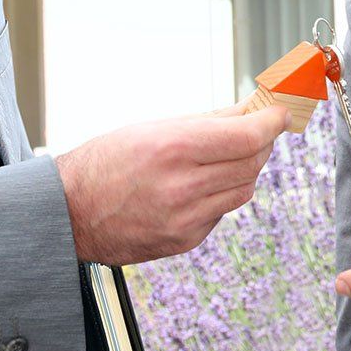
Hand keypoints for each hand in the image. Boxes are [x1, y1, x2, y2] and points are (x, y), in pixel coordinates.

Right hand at [57, 106, 286, 264]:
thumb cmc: (106, 161)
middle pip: (252, 163)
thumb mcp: (154, 127)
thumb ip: (210, 121)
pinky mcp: (184, 242)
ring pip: (243, 190)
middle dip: (262, 143)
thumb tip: (252, 108)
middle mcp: (182, 187)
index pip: (247, 137)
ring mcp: (185, 220)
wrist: (68, 213)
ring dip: (243, 169)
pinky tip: (198, 185)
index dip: (272, 123)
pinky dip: (220, 195)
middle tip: (259, 129)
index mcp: (174, 148)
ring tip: (224, 155)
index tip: (282, 113)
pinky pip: (221, 212)